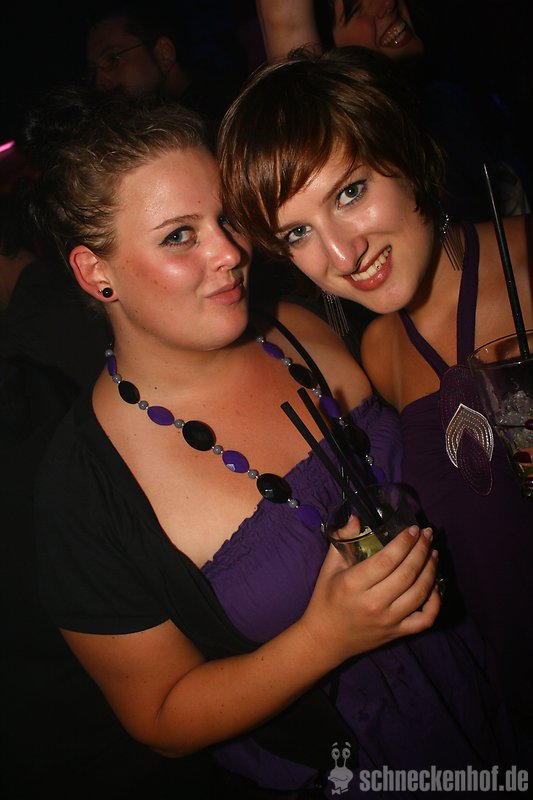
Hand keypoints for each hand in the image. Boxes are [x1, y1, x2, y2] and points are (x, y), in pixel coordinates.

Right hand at [301, 525, 439, 664]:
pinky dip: (435, 602)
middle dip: (422, 550)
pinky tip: (434, 586)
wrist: (325, 639)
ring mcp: (388, 621)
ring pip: (419, 593)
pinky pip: (425, 619)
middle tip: (428, 535)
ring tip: (433, 553)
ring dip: (430, 570)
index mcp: (354, 584)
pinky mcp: (397, 633)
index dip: (404, 542)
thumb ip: (343, 540)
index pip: (387, 560)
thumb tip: (357, 518)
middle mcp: (374, 604)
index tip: (414, 529)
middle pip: (407, 574)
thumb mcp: (328, 568)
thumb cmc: (326, 599)